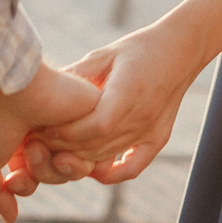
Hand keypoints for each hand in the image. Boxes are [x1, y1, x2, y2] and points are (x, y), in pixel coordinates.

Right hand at [0, 62, 98, 222]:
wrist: (6, 89)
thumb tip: (10, 218)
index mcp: (20, 136)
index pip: (32, 177)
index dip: (23, 186)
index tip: (13, 180)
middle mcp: (46, 128)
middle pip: (55, 175)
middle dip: (40, 174)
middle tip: (29, 149)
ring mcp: (68, 121)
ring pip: (74, 169)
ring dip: (53, 166)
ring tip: (37, 143)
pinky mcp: (92, 116)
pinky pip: (94, 157)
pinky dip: (75, 156)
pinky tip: (56, 137)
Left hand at [30, 22, 204, 183]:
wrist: (182, 50)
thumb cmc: (138, 48)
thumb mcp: (105, 55)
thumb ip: (77, 74)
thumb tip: (43, 91)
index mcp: (130, 90)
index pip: (96, 125)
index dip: (66, 133)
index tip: (42, 129)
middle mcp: (143, 115)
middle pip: (98, 145)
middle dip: (64, 147)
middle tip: (39, 144)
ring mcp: (152, 131)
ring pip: (108, 157)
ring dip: (79, 159)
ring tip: (55, 152)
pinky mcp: (158, 139)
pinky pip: (132, 167)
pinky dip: (110, 173)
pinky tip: (91, 170)